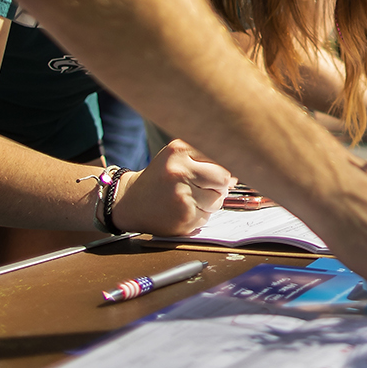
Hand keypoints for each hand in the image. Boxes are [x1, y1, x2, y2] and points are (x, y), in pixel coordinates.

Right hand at [117, 140, 233, 235]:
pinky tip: (183, 210)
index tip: (218, 173)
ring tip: (189, 198)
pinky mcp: (183, 217)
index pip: (220, 158)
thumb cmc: (159, 178)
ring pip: (218, 200)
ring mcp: (181, 195)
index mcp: (179, 150)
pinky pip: (207, 217)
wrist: (130, 202)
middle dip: (218, 186)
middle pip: (223, 179)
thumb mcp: (177, 157)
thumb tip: (236, 176)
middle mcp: (179, 171)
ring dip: (209, 203)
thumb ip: (206, 159)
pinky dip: (200, 216)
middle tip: (202, 188)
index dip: (221, 169)